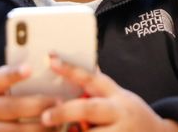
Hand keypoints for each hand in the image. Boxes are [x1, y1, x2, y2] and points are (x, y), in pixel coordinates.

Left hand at [41, 55, 177, 131]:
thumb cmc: (132, 116)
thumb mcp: (119, 96)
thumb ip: (99, 86)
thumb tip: (83, 61)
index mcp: (116, 96)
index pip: (91, 78)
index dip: (70, 69)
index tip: (50, 60)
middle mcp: (120, 113)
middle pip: (89, 109)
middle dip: (65, 112)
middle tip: (45, 116)